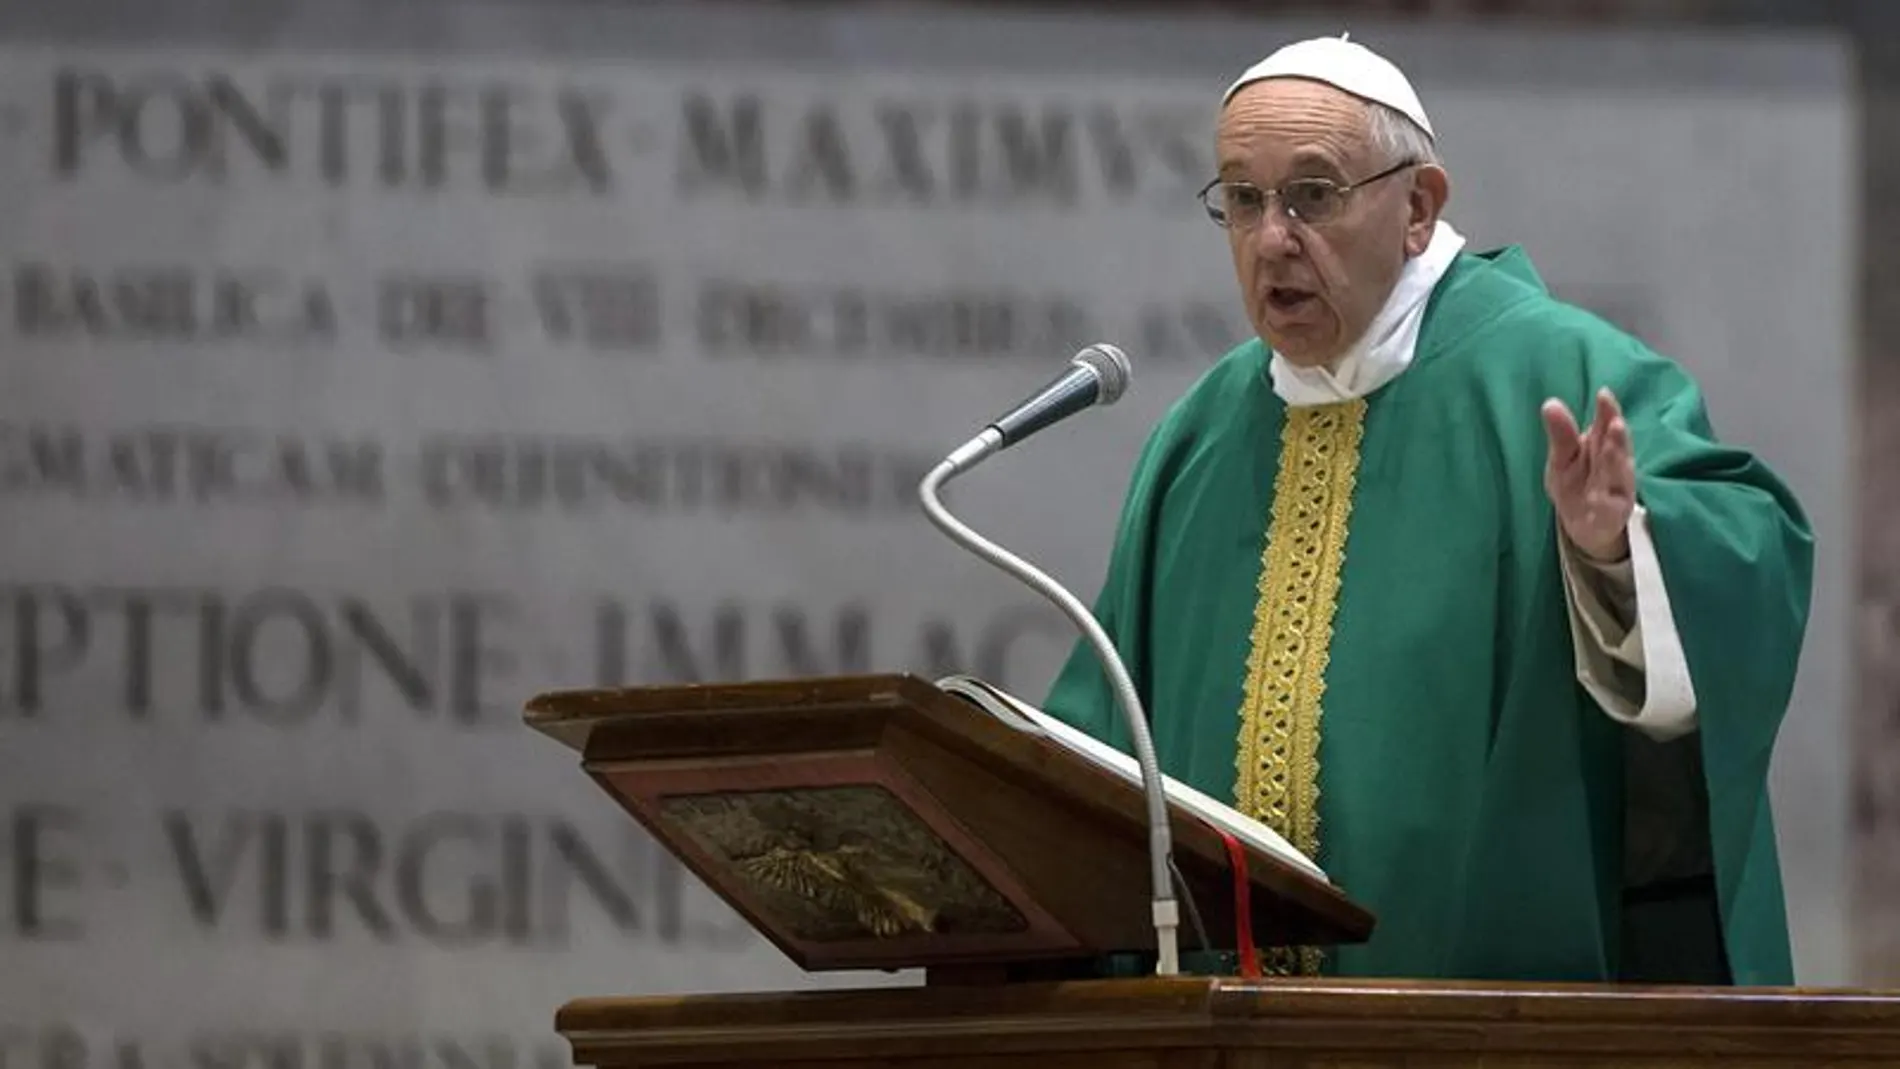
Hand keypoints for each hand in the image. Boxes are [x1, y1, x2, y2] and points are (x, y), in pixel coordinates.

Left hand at [1541, 387, 1634, 561]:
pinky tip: (1596, 498)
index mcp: (1602, 447)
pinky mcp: (1612, 514)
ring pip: (1618, 476)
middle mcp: (1615, 466)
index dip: (1607, 411)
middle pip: (1617, 449)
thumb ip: (1562, 434)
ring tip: (1610, 451)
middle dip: (1617, 437)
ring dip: (1616, 464)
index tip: (1603, 394)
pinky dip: (1603, 503)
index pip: (1607, 426)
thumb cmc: (1575, 484)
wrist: (1583, 525)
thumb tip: (1550, 403)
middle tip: (1615, 422)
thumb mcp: (1562, 458)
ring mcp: (1617, 490)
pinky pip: (1608, 509)